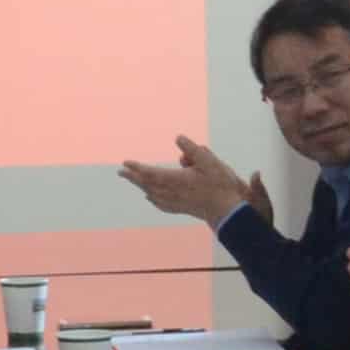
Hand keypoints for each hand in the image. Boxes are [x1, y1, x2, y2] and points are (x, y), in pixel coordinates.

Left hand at [118, 136, 257, 224]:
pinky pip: (161, 204)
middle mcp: (171, 192)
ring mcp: (176, 202)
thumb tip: (178, 138)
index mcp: (175, 180)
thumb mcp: (209, 161)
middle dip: (133, 177)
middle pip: (146, 184)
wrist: (227, 212)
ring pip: (152, 194)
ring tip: (134, 181)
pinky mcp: (182, 209)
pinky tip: (151, 198)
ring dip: (141, 186)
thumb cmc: (219, 185)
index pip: (150, 172)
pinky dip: (152, 198)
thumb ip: (192, 149)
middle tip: (121, 172)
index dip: (136, 167)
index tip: (125, 163)